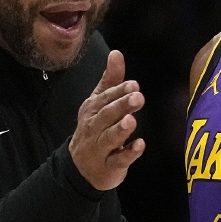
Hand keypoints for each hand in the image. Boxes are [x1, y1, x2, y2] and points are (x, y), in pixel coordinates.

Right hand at [69, 50, 144, 190]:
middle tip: (138, 97)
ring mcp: (100, 148)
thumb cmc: (95, 129)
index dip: (118, 91)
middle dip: (121, 106)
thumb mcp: (100, 103)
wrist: (81, 168)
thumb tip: (116, 53)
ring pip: (109, 138)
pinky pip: (118, 160)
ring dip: (120, 129)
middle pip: (106, 116)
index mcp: (92, 110)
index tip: (133, 84)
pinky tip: (139, 145)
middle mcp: (94, 128)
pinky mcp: (109, 166)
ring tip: (132, 121)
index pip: (104, 99)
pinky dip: (129, 153)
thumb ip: (110, 80)